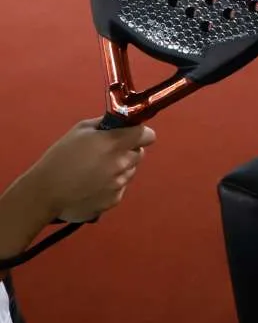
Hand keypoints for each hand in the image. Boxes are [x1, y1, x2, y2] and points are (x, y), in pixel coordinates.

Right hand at [27, 120, 156, 222]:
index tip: (130, 135)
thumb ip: (107, 124)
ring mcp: (119, 184)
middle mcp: (121, 163)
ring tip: (96, 170)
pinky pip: (121, 187)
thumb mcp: (80, 130)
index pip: (147, 135)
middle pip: (139, 153)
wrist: (45, 192)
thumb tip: (122, 123)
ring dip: (120, 168)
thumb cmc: (59, 157)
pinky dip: (111, 185)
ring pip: (130, 170)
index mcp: (114, 143)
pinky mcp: (114, 200)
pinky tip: (93, 185)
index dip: (140, 133)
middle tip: (107, 152)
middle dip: (127, 150)